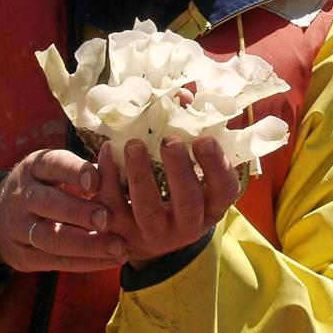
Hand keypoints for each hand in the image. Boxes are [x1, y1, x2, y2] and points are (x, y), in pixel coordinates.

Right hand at [0, 149, 126, 272]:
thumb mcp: (55, 169)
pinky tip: (109, 261)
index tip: (97, 181)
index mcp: (35, 167)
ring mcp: (19, 227)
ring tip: (117, 247)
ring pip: (49, 237)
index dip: (74, 172)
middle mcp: (23, 195)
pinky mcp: (23, 255)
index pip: (53, 165)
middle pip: (47, 203)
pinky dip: (83, 263)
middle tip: (107, 218)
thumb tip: (124, 172)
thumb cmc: (44, 186)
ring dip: (85, 244)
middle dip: (78, 212)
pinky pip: (54, 261)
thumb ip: (84, 171)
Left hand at [97, 136, 239, 268]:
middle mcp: (186, 225)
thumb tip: (184, 96)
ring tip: (134, 144)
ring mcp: (153, 232)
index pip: (224, 190)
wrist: (148, 236)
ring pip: (147, 209)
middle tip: (170, 141)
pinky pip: (112, 207)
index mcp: (211, 206)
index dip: (217, 165)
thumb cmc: (177, 189)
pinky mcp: (121, 231)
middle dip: (179, 170)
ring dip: (140, 175)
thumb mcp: (194, 169)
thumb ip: (192, 131)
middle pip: (187, 202)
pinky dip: (109, 179)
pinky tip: (108, 151)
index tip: (204, 138)